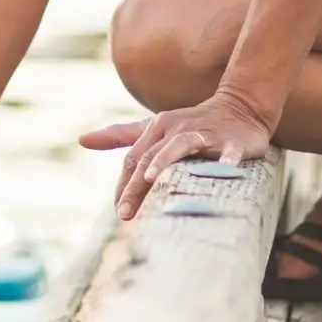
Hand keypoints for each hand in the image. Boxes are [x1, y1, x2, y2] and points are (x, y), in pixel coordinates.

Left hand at [80, 91, 273, 220]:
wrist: (239, 107)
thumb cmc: (190, 123)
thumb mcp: (154, 127)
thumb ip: (120, 135)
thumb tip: (82, 139)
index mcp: (157, 128)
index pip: (134, 158)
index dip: (124, 184)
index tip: (118, 211)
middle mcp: (177, 128)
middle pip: (150, 157)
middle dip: (135, 185)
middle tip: (124, 214)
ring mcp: (204, 133)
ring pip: (181, 145)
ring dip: (165, 160)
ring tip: (151, 179)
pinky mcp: (231, 141)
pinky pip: (228, 150)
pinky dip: (226, 159)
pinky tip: (225, 168)